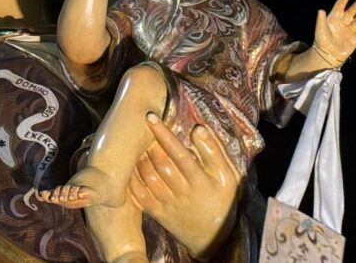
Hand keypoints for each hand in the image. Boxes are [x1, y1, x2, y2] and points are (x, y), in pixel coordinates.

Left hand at [128, 113, 240, 259]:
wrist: (213, 237)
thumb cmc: (221, 201)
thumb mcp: (228, 177)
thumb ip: (213, 152)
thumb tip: (197, 129)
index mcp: (200, 181)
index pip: (179, 153)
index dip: (164, 134)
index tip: (151, 117)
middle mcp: (182, 193)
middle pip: (160, 164)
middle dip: (148, 144)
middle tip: (139, 127)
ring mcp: (167, 204)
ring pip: (148, 178)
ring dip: (138, 159)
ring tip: (133, 143)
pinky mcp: (157, 213)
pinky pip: (140, 196)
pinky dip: (131, 180)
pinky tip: (128, 166)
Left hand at [313, 0, 355, 67]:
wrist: (327, 55)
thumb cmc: (322, 41)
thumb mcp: (320, 29)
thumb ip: (321, 20)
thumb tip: (321, 10)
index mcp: (334, 19)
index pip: (340, 7)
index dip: (344, 0)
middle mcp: (343, 23)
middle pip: (350, 12)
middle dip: (355, 7)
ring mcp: (349, 31)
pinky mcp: (354, 39)